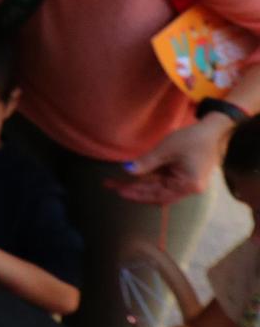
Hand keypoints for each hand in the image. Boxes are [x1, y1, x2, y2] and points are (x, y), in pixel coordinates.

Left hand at [108, 118, 231, 204]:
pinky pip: (163, 182)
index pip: (157, 195)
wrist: (214, 131)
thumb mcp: (166, 149)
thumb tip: (127, 171)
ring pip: (158, 190)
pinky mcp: (184, 177)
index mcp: (187, 185)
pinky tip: (133, 177)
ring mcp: (187, 184)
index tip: (118, 191)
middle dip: (134, 191)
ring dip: (139, 186)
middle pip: (156, 195)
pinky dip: (148, 180)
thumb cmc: (193, 139)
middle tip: (111, 186)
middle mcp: (188, 189)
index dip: (136, 193)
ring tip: (116, 182)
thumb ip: (147, 162)